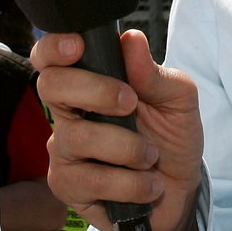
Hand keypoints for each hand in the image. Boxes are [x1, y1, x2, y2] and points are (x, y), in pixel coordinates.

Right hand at [31, 29, 202, 230]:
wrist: (180, 190)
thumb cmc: (171, 136)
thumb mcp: (178, 100)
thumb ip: (154, 73)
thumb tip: (132, 40)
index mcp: (88, 82)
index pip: (51, 57)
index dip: (54, 47)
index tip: (77, 46)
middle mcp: (69, 113)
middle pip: (51, 86)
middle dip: (95, 91)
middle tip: (130, 102)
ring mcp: (64, 150)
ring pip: (78, 137)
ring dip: (127, 147)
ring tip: (151, 156)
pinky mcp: (69, 186)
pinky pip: (91, 180)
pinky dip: (130, 183)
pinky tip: (147, 185)